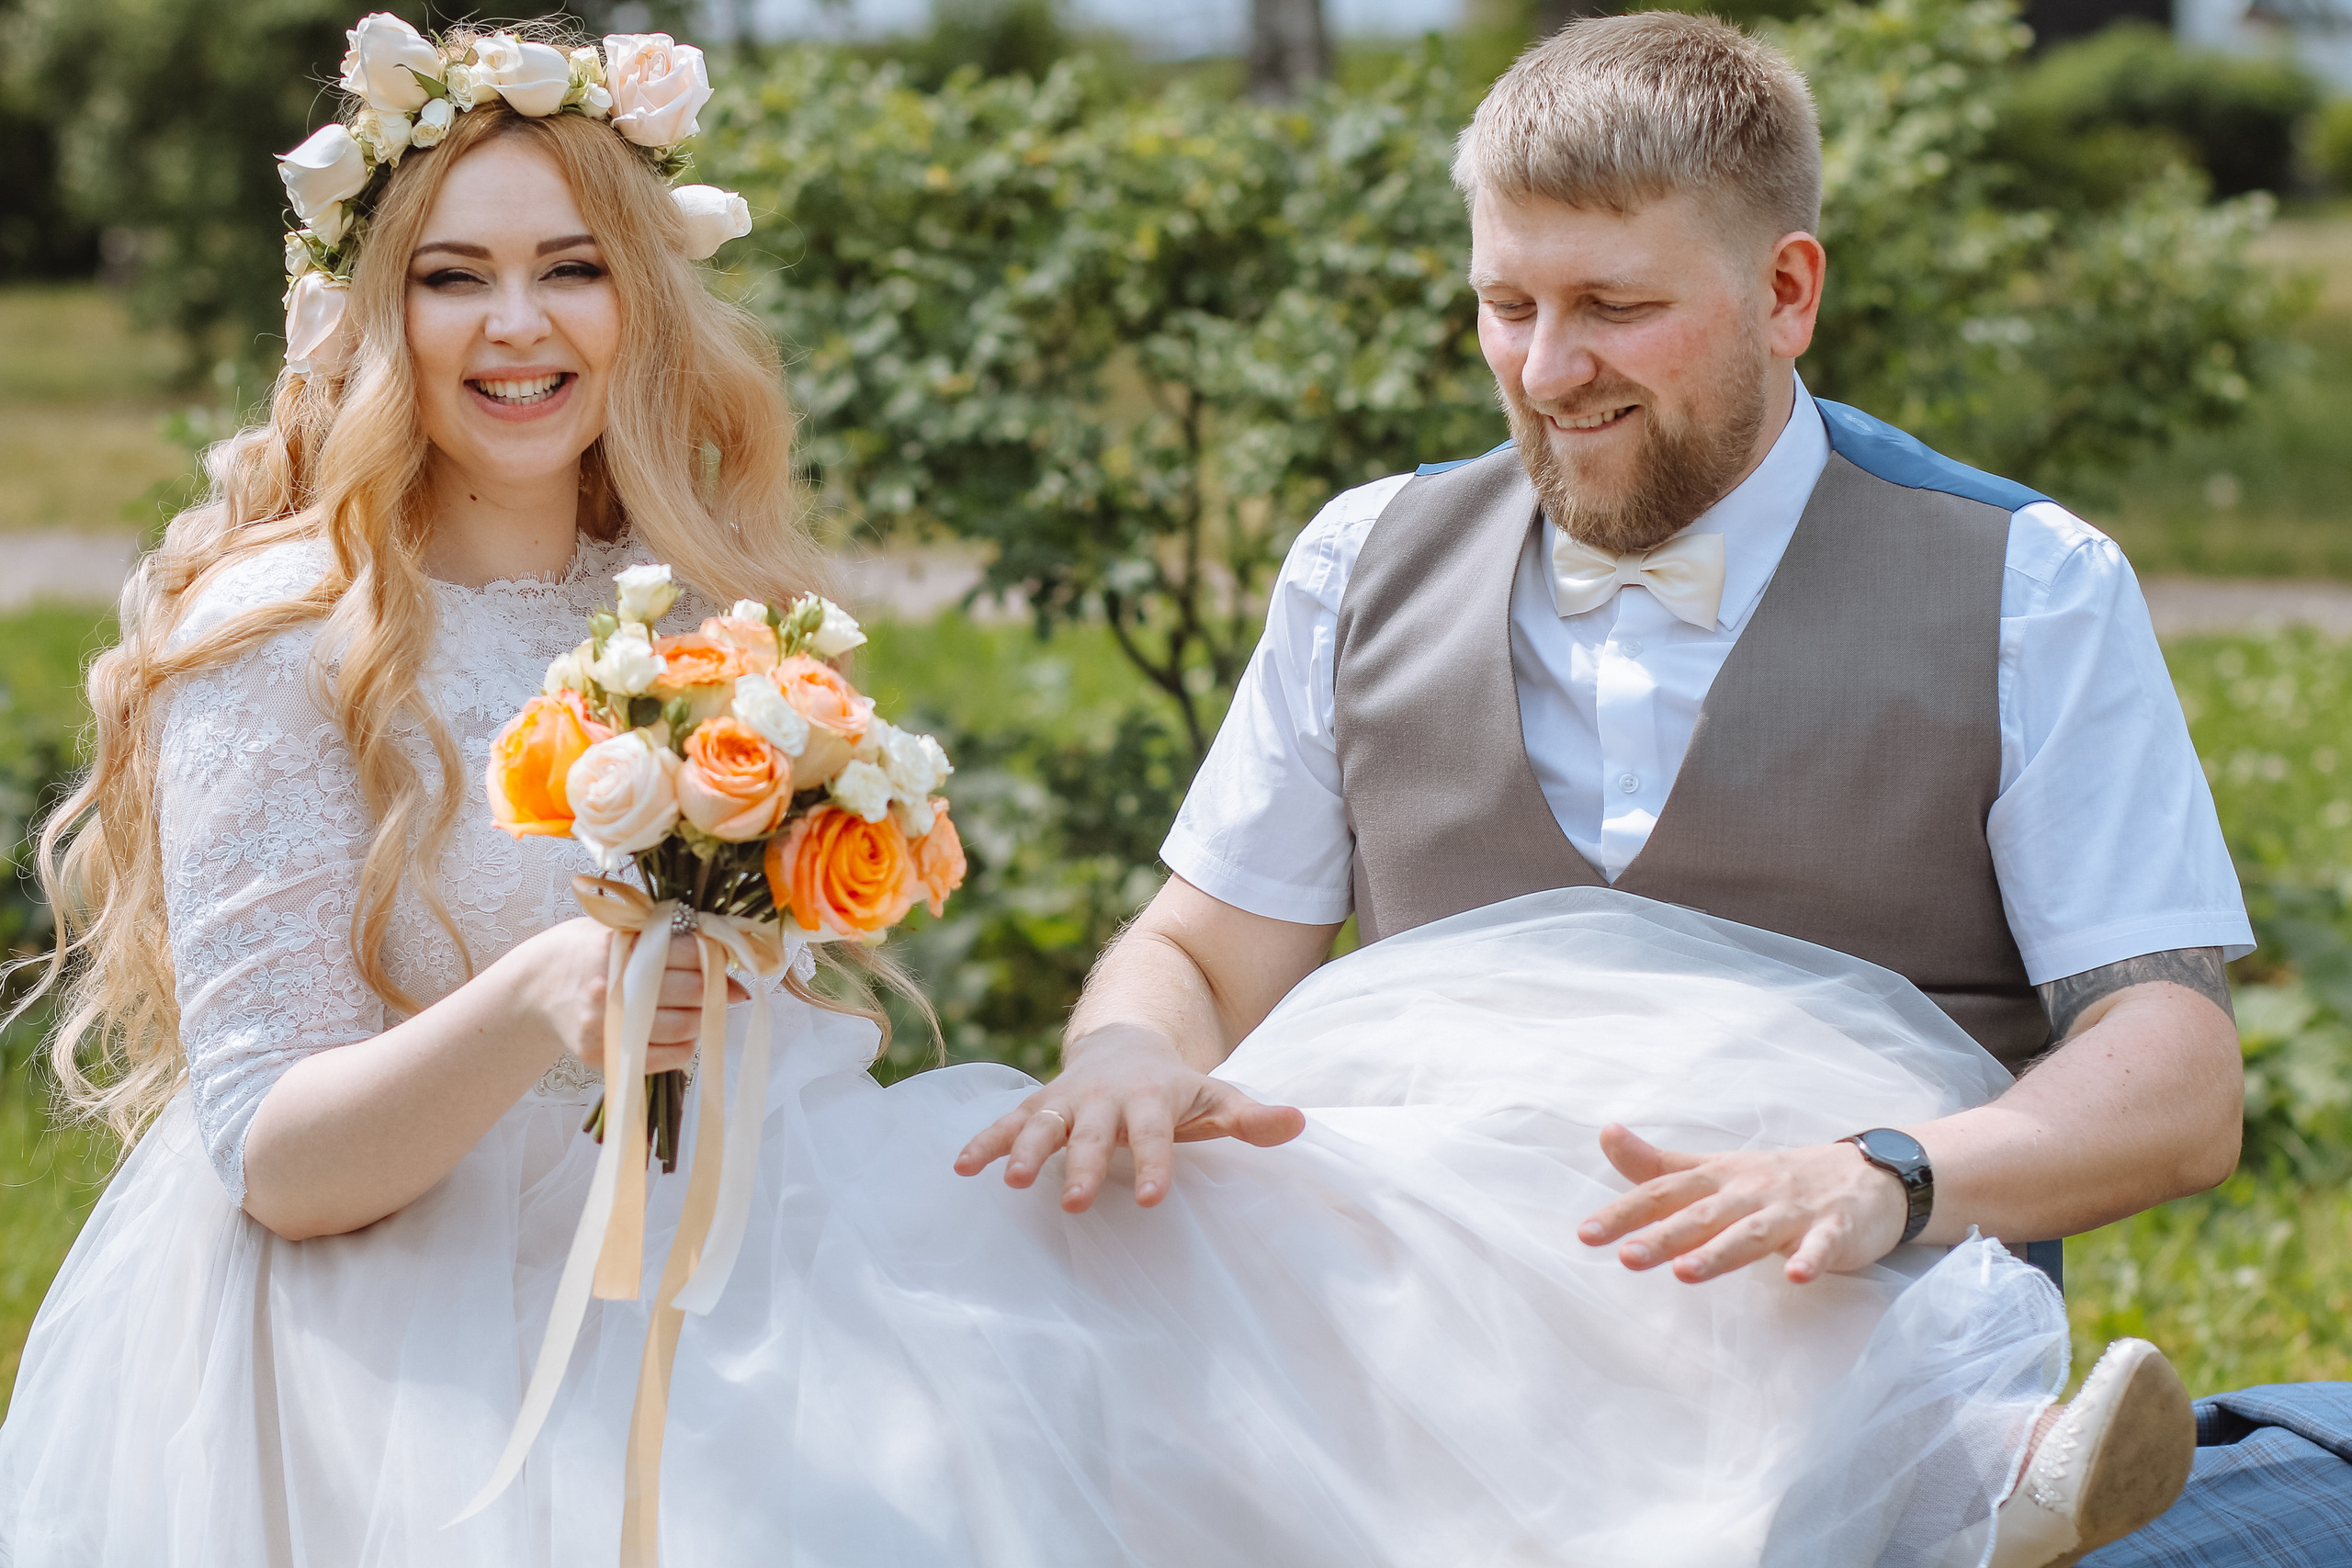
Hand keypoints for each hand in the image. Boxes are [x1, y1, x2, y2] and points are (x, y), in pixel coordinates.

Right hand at [517, 918, 750, 1075]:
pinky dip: (685, 1045)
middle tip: (716, 986)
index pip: (690, 951)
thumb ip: (668, 938)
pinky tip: (679, 1032)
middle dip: (714, 988)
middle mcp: (612, 986)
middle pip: (694, 991)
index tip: (721, 959)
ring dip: (702, 1018)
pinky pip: (668, 1057)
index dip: (714, 955)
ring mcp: (606, 1025)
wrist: (535, 990)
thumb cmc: (584, 952)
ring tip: (694, 1008)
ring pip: (686, 1027)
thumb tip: (729, 961)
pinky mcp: (603, 1055)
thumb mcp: (618, 929)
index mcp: (618, 946)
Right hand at [953, 1024, 1306, 1211]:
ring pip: (1044, 1125)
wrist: (1125, 1044)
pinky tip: (962, 1169)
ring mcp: (1066, 1101)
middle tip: (1078, 1203)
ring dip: (1025, 1150)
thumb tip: (1300, 1123)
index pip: (1156, 1133)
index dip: (1156, 1162)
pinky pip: (1008, 1124)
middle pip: (1094, 1133)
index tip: (1154, 1198)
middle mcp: (1104, 1097)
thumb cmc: (1175, 1088)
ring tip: (1013, 1182)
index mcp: (1151, 1097)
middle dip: (1085, 1165)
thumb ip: (1251, 1116)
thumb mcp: (1215, 1096)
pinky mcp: (1037, 1107)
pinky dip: (985, 1142)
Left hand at [1575, 1124, 1907, 1284]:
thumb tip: (1604, 1135)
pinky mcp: (1835, 1230)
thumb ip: (1659, 1164)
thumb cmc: (1777, 1178)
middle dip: (1662, 1237)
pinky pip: (1822, 1246)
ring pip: (1751, 1233)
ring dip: (1720, 1252)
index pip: (1662, 1193)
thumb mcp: (1716, 1168)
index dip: (1623, 1212)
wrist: (1866, 1174)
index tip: (1585, 1234)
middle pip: (1700, 1216)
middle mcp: (1749, 1191)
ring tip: (1686, 1273)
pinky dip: (1810, 1259)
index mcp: (1717, 1178)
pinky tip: (1796, 1276)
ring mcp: (1792, 1210)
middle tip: (1625, 1257)